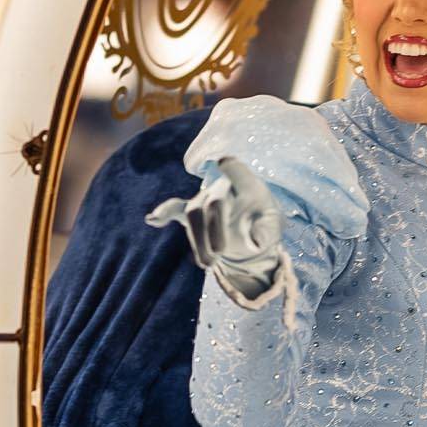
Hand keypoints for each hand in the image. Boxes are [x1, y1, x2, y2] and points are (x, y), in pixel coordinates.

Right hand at [148, 158, 286, 302]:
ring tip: (208, 265)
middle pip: (213, 202)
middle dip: (214, 228)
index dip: (232, 168)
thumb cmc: (265, 223)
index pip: (239, 173)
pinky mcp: (191, 211)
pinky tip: (152, 220)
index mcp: (248, 187)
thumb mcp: (273, 228)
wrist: (251, 228)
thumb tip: (253, 241)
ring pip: (194, 212)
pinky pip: (175, 209)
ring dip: (198, 240)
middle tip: (220, 253)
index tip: (224, 162)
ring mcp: (205, 198)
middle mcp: (223, 188)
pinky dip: (164, 213)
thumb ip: (265, 231)